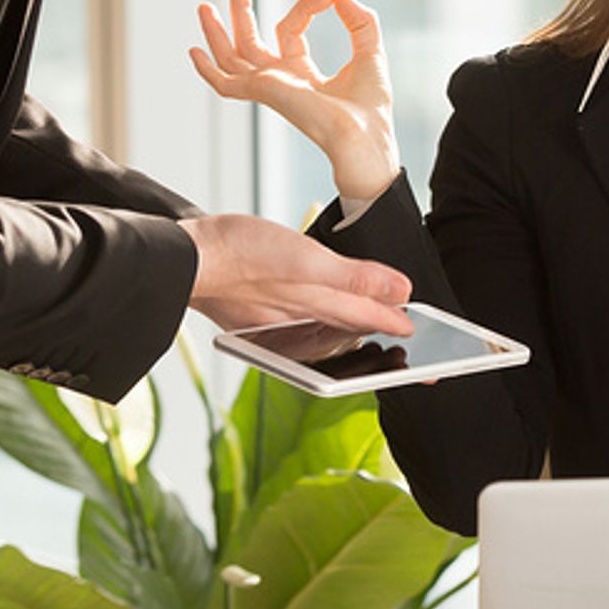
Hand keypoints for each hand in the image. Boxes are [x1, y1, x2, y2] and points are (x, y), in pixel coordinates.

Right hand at [181, 214, 412, 336]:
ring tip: (376, 333)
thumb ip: (356, 278)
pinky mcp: (257, 315)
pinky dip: (321, 320)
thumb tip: (402, 292)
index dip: (400, 326)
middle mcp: (301, 322)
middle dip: (381, 338)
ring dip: (353, 330)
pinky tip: (320, 319)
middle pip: (352, 329)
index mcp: (317, 311)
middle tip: (411, 354)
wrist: (182, 257)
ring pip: (327, 326)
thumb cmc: (240, 254)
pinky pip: (301, 321)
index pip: (371, 321)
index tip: (427, 346)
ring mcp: (278, 320)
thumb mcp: (307, 262)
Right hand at [190, 0, 400, 201]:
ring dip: (217, 31)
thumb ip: (360, 20)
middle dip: (241, 9)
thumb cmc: (369, 106)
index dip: (307, 6)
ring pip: (232, 57)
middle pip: (250, 40)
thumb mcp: (369, 50)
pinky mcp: (263, 92)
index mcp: (301, 73)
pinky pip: (226, 84)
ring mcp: (269, 87)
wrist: (364, 134)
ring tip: (204, 5)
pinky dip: (208, 70)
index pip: (289, 29)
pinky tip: (194, 51)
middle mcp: (280, 80)